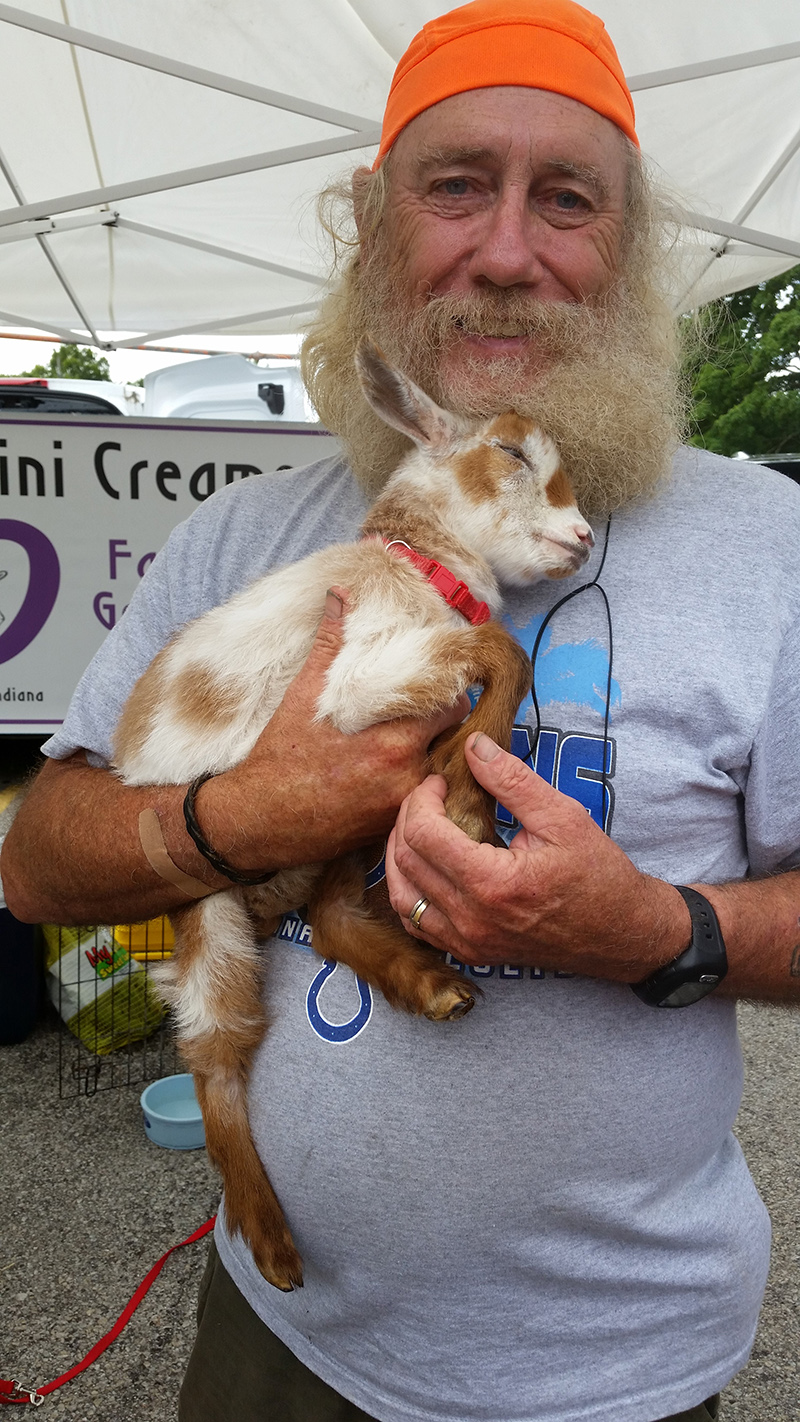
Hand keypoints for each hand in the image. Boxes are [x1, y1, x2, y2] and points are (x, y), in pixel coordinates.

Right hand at [198, 588, 470, 871]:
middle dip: (442, 731)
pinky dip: (416, 791)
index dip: (448, 698)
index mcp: (396, 740)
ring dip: (432, 762)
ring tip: (407, 751)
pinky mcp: (393, 831)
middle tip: (422, 721)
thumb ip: (331, 643)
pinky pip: (423, 804)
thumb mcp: (303, 696)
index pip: (455, 709)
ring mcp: (403, 809)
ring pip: (442, 776)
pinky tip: (390, 780)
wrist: (256, 822)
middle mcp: (408, 777)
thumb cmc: (278, 758)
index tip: (434, 693)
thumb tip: (340, 593)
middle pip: (454, 744)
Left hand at [385, 732, 689, 980]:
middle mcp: (471, 918)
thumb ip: (512, 780)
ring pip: (401, 894)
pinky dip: (410, 890)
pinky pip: (416, 922)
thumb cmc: (598, 874)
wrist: (620, 934)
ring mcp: (466, 941)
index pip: (422, 833)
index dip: (421, 798)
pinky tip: (426, 865)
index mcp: (492, 883)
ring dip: (400, 854)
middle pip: (404, 859)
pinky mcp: (469, 951)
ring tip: (421, 826)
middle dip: (408, 818)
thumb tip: (473, 745)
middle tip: (430, 797)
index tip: (441, 782)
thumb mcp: (562, 816)